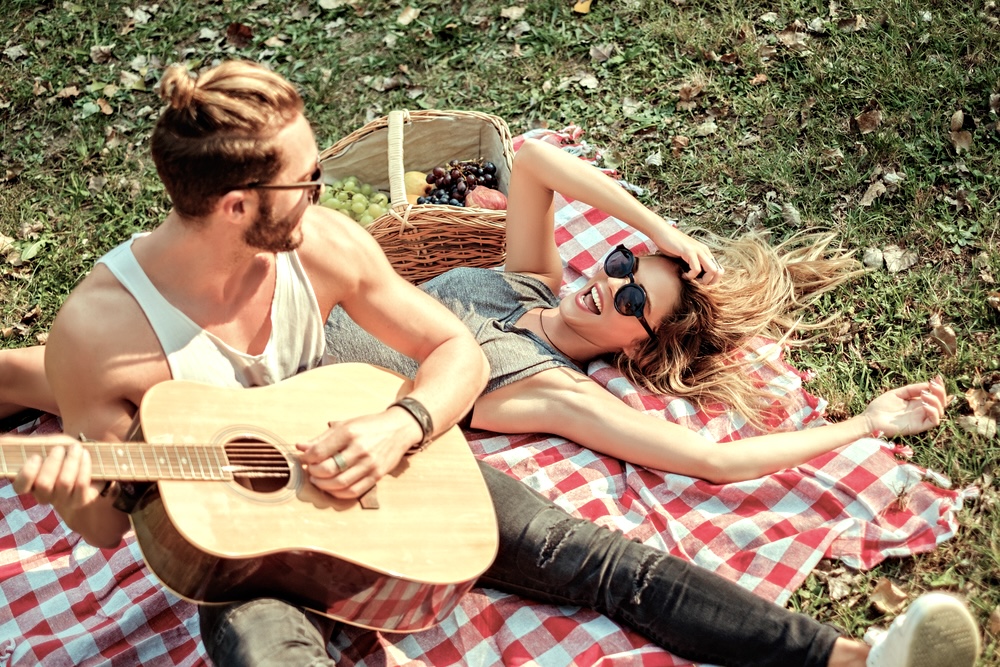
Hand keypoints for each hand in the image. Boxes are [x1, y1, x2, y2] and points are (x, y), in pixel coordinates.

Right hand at [11, 437, 103, 527]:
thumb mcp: (41, 445)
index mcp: (29, 483)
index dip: (27, 473)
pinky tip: (84, 454)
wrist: (87, 462)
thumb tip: (0, 439)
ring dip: (71, 461)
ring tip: (76, 447)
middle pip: (44, 484)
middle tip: (59, 448)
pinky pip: (81, 484)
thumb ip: (21, 444)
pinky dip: (84, 466)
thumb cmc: (60, 453)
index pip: (20, 487)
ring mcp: (62, 500)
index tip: (36, 456)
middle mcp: (44, 495)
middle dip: (53, 462)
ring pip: (64, 483)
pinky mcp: (81, 499)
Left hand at [295, 409, 417, 499]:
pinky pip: (354, 491)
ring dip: (323, 485)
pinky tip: (333, 487)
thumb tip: (300, 447)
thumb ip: (321, 438)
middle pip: (327, 470)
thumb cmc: (369, 426)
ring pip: (339, 483)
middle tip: (311, 470)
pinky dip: (338, 493)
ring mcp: (370, 464)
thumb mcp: (345, 425)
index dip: (307, 458)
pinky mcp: (377, 475)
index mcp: (349, 432)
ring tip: (319, 480)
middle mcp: (360, 449)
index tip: (304, 459)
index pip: (319, 452)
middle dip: (313, 473)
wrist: (399, 429)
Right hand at [651, 225, 723, 284]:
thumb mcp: (685, 254)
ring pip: (712, 271)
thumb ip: (692, 262)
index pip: (718, 269)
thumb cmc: (670, 244)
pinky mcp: (689, 252)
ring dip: (701, 280)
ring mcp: (698, 250)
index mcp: (704, 251)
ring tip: (690, 279)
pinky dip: (690, 276)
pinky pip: (696, 269)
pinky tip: (683, 275)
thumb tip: (695, 276)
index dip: (712, 280)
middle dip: (709, 282)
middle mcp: (704, 250)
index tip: (699, 282)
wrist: (661, 231)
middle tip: (696, 283)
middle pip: (718, 271)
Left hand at [863, 376, 948, 437]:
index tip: (937, 377)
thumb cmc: (880, 406)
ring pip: (940, 412)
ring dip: (936, 401)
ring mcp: (920, 419)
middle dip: (940, 392)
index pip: (934, 395)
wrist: (870, 419)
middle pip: (940, 403)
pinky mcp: (918, 427)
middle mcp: (920, 411)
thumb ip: (912, 389)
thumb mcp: (897, 393)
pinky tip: (925, 405)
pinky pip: (933, 421)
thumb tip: (928, 384)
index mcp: (916, 402)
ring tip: (925, 395)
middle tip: (933, 385)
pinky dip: (934, 412)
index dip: (939, 386)